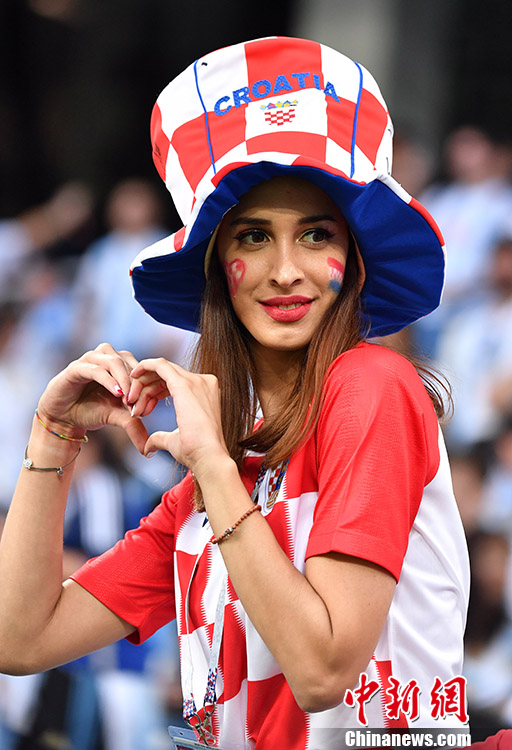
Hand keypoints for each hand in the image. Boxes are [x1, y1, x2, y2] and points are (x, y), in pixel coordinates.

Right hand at [37, 343, 148, 453]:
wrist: (62, 418)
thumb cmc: (90, 411)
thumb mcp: (116, 417)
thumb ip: (133, 425)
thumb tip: (149, 450)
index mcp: (120, 363)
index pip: (140, 367)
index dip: (147, 386)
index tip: (148, 408)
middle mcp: (106, 356)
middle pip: (129, 362)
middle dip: (137, 384)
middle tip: (139, 405)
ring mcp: (91, 359)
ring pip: (114, 362)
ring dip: (125, 380)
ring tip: (129, 399)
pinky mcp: (76, 367)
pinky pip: (96, 370)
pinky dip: (109, 380)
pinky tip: (118, 393)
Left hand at [129, 358, 229, 473]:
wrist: (208, 457)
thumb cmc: (196, 452)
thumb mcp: (176, 440)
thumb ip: (161, 437)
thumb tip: (148, 447)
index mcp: (205, 393)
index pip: (175, 383)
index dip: (154, 393)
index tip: (140, 409)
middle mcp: (203, 382)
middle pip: (167, 375)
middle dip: (146, 387)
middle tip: (131, 404)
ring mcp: (196, 381)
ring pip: (161, 370)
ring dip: (142, 384)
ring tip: (131, 404)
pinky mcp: (184, 383)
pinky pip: (160, 365)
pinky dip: (144, 367)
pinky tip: (132, 376)